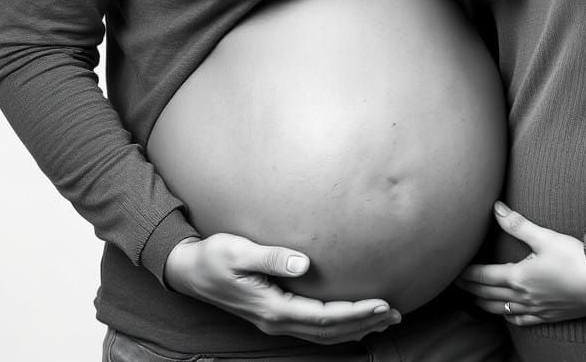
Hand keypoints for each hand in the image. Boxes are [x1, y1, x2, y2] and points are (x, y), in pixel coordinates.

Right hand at [164, 234, 400, 343]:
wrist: (190, 271)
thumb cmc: (214, 256)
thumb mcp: (238, 251)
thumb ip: (271, 257)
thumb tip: (303, 263)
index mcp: (272, 307)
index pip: (323, 316)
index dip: (355, 312)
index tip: (382, 303)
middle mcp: (276, 320)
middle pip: (329, 331)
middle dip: (364, 323)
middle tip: (396, 313)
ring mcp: (275, 320)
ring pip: (323, 333)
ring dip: (354, 327)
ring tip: (384, 319)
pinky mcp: (274, 313)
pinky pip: (313, 327)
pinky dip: (337, 326)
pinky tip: (351, 319)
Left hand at [456, 202, 585, 326]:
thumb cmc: (575, 259)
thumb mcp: (545, 237)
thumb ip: (518, 224)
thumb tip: (496, 208)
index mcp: (519, 276)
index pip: (485, 276)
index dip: (468, 274)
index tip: (454, 271)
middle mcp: (524, 296)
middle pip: (489, 293)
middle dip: (471, 288)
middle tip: (456, 284)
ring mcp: (537, 309)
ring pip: (503, 309)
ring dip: (486, 304)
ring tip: (475, 300)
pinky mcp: (550, 315)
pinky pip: (524, 321)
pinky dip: (511, 317)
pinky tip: (509, 315)